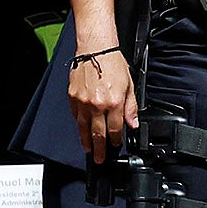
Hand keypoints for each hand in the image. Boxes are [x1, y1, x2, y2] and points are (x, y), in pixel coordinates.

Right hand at [68, 46, 136, 164]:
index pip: (115, 129)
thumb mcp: (130, 85)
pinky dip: (78, 124)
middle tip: (99, 158)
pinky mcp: (73, 97)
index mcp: (114, 102)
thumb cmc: (113, 62)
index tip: (115, 145)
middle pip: (98, 133)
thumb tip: (133, 124)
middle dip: (100, 149)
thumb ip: (131, 107)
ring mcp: (83, 102)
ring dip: (86, 141)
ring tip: (88, 149)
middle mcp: (98, 105)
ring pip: (84, 128)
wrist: (96, 48)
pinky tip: (81, 130)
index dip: (116, 140)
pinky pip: (75, 116)